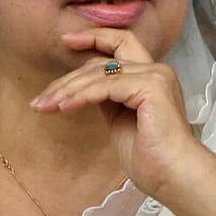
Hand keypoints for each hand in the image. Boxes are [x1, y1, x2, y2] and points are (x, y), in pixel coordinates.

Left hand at [30, 28, 211, 199]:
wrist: (174, 177)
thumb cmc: (151, 158)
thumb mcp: (120, 120)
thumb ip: (107, 98)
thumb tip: (83, 87)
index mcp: (151, 76)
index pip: (120, 44)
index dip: (93, 38)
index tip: (66, 40)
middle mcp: (156, 70)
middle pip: (102, 61)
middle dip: (67, 79)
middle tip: (41, 98)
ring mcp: (155, 76)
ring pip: (99, 73)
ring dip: (67, 91)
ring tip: (44, 106)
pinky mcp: (151, 87)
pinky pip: (106, 87)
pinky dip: (81, 96)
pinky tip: (63, 107)